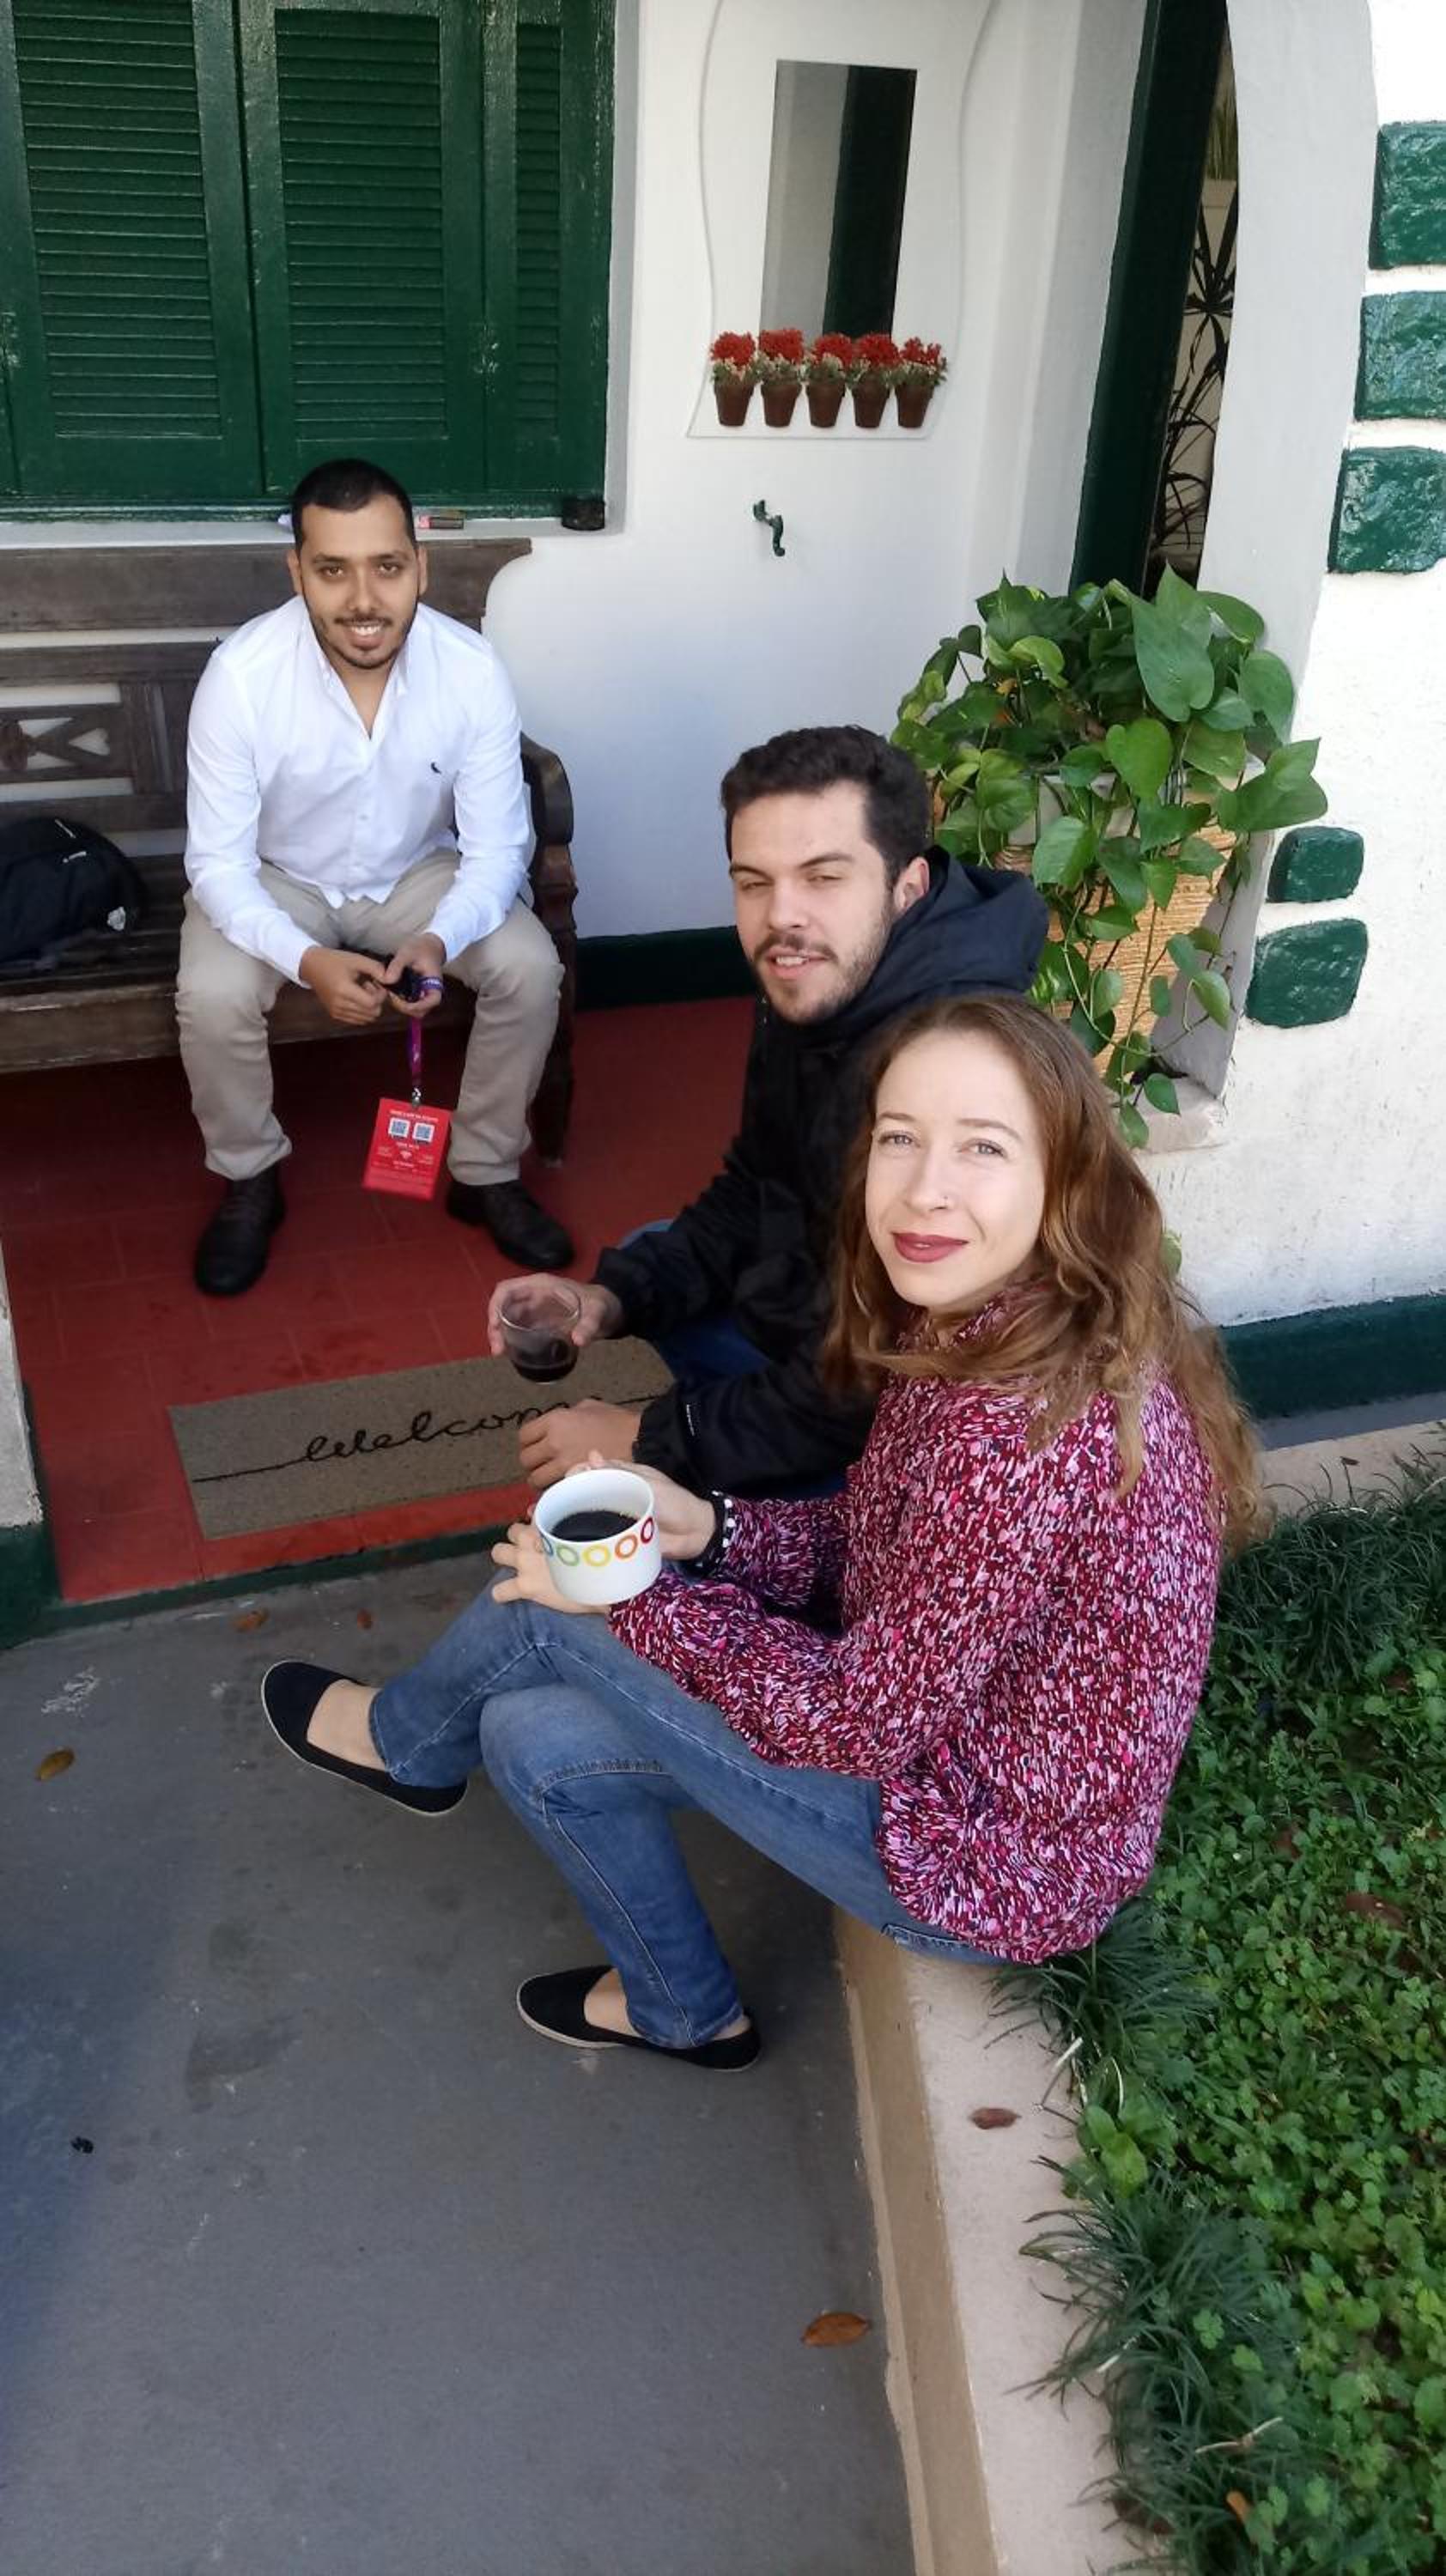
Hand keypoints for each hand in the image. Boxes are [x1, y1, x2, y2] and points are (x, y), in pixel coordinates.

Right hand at [299, 945, 385, 1025]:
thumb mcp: (356, 959)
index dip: (380, 995)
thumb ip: (376, 968)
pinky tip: (356, 998)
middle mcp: (340, 1005)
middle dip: (376, 1001)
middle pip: (372, 1013)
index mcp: (344, 990)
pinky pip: (357, 1020)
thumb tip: (390, 979)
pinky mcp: (335, 1015)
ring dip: (369, 1007)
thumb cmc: (334, 961)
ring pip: (366, 1019)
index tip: (377, 983)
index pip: (372, 1003)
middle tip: (370, 986)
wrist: (311, 966)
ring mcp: (336, 1012)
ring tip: (362, 991)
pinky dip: (362, 1011)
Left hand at [380, 931, 446, 1018]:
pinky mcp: (415, 995)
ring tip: (388, 990)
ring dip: (399, 1004)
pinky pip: (407, 1003)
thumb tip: (386, 980)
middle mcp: (430, 993)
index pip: (431, 1002)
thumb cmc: (420, 948)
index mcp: (435, 984)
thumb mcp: (407, 953)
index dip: (416, 1005)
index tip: (398, 998)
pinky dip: (397, 1000)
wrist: (427, 945)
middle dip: (403, 1006)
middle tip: (390, 993)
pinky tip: (389, 989)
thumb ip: (397, 966)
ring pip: (412, 1010)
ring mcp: (422, 996)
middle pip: (420, 1011)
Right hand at [488, 1276, 621, 1357]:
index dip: (496, 1305)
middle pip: (503, 1307)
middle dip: (495, 1326)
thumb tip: (578, 1341)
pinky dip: (511, 1339)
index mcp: (540, 1285)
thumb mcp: (597, 1311)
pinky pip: (518, 1329)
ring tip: (501, 1353)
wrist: (609, 1311)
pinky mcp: (538, 1323)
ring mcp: (534, 1309)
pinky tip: (511, 1353)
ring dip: (500, 1334)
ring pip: (507, 1319)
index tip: (495, 1325)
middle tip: (498, 1350)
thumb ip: (590, 1324)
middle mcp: (532, 1295)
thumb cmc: (600, 1303)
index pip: (507, 1289)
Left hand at [491, 1518, 597, 1613]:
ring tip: (520, 1565)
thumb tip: (532, 1511)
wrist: (601, 1581)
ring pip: (498, 1552)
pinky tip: (510, 1594)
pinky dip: (503, 1593)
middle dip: (519, 1538)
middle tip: (534, 1550)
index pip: (534, 1512)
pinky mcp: (525, 1586)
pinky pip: (500, 1591)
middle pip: (513, 1530)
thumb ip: (562, 1518)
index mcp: (548, 1522)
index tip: (547, 1531)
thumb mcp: (585, 1530)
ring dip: (506, 1557)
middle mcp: (532, 1539)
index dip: (538, 1522)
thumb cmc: (598, 1555)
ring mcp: (525, 1562)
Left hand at [518, 1399, 640, 1488]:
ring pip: (535, 1479)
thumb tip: (558, 1426)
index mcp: (555, 1420)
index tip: (535, 1446)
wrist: (639, 1441)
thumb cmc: (617, 1421)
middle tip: (542, 1464)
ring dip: (540, 1480)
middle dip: (532, 1463)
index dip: (528, 1442)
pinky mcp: (574, 1481)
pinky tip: (562, 1487)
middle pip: (525, 1459)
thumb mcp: (588, 1407)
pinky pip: (552, 1490)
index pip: (524, 1435)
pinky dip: (554, 1490)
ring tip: (550, 1479)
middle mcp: (553, 1442)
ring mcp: (562, 1464)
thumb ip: (567, 1415)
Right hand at [564, 1448, 715, 1560]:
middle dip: (569, 1498)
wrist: (695, 1534)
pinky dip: (586, 1540)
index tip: (568, 1480)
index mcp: (621, 1477)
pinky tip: (572, 1543)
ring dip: (573, 1520)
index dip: (576, 1473)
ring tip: (559, 1525)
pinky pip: (598, 1538)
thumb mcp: (648, 1483)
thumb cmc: (675, 1502)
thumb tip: (590, 1455)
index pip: (591, 1470)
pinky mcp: (616, 1539)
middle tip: (558, 1506)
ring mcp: (614, 1518)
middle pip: (584, 1494)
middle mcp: (613, 1496)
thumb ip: (620, 1472)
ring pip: (587, 1516)